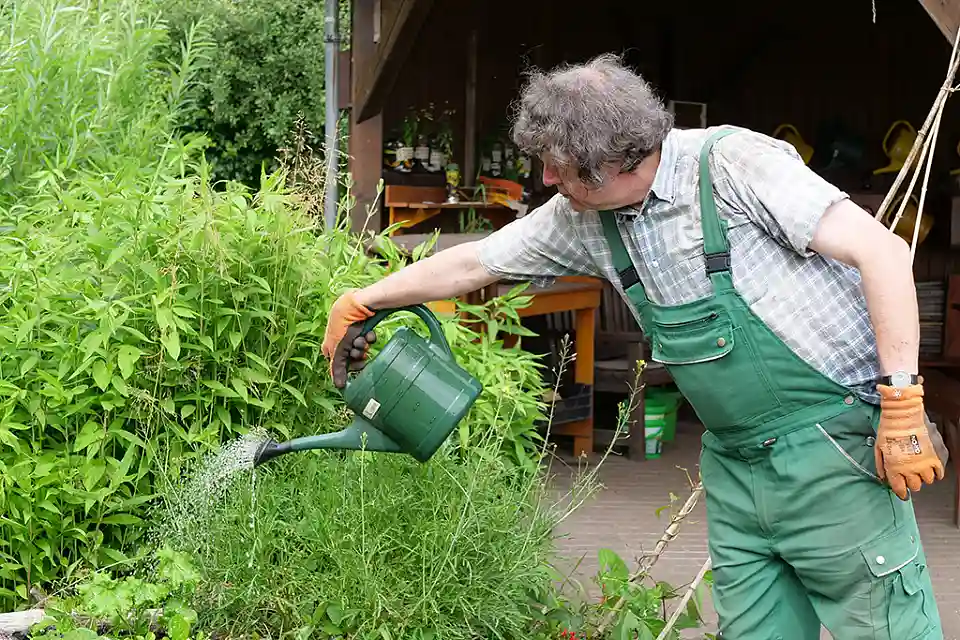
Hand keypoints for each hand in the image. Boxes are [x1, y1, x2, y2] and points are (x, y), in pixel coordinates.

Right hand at [321, 290, 376, 387]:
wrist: (357, 305)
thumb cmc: (342, 326)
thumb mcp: (339, 349)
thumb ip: (338, 368)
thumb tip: (339, 387)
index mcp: (329, 345)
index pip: (337, 364)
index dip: (346, 367)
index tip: (353, 367)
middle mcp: (340, 340)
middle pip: (350, 357)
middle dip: (357, 355)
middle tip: (360, 352)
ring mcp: (351, 334)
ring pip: (360, 349)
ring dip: (363, 346)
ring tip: (363, 339)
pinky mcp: (362, 328)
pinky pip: (367, 339)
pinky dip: (369, 338)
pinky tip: (369, 333)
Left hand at [874, 382, 944, 499]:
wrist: (903, 416)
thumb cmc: (888, 430)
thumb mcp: (879, 448)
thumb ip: (881, 465)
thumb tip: (883, 477)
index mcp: (895, 467)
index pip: (900, 488)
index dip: (900, 492)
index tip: (901, 493)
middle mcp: (911, 468)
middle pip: (915, 486)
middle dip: (911, 483)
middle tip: (908, 476)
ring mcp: (925, 463)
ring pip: (927, 480)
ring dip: (922, 476)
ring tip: (918, 469)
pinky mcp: (936, 457)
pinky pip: (939, 473)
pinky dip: (936, 473)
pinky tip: (930, 467)